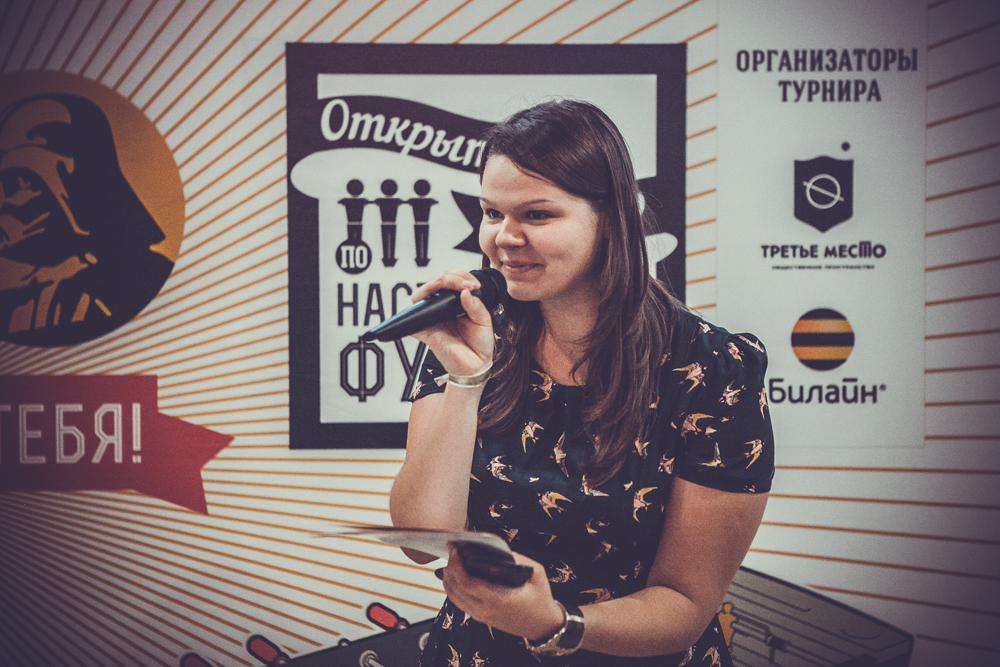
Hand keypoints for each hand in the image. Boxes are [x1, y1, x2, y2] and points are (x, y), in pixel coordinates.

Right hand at [410, 269, 494, 376]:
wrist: (476, 366)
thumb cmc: (479, 343)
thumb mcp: (484, 320)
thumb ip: (476, 305)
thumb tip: (465, 292)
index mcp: (455, 302)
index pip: (451, 279)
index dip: (461, 276)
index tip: (474, 284)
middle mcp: (441, 307)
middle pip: (436, 281)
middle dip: (452, 277)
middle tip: (468, 285)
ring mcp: (431, 317)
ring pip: (422, 293)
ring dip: (435, 284)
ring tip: (453, 285)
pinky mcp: (423, 330)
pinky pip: (411, 318)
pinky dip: (416, 309)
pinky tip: (432, 303)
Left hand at [440, 545, 564, 640]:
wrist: (543, 626)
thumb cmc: (541, 600)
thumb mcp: (536, 574)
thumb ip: (518, 559)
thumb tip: (497, 548)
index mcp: (498, 599)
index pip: (467, 582)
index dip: (457, 564)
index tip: (456, 548)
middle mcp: (486, 610)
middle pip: (456, 589)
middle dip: (450, 567)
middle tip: (452, 550)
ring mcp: (482, 616)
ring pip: (454, 598)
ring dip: (449, 579)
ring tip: (451, 561)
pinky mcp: (481, 618)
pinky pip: (460, 603)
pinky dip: (454, 589)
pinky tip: (455, 577)